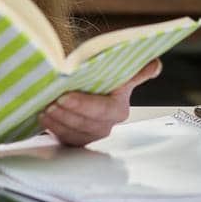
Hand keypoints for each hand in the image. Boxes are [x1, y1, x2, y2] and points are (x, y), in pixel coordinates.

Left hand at [38, 58, 162, 146]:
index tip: (65, 96)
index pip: (104, 109)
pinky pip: (68, 140)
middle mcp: (110, 121)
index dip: (84, 105)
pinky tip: (45, 118)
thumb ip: (135, 68)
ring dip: (59, 122)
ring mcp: (95, 131)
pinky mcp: (80, 138)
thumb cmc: (95, 67)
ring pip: (77, 134)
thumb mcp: (111, 62)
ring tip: (45, 108)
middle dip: (68, 113)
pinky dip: (54, 129)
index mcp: (120, 104)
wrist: (80, 76)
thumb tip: (155, 67)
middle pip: (89, 124)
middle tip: (51, 101)